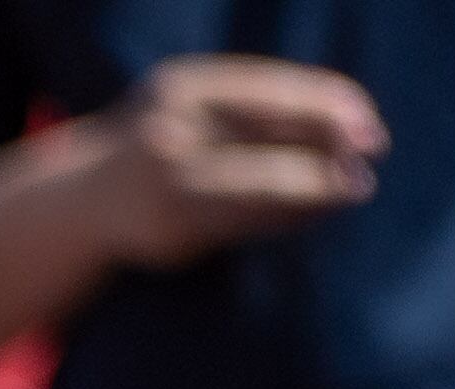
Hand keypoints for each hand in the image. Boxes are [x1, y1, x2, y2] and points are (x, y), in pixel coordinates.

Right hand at [84, 56, 384, 264]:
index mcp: (181, 89)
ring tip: (355, 188)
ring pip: (258, 185)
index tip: (368, 121)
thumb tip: (344, 119)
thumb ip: (252, 106)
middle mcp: (170, 133)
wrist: (82, 202)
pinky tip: (314, 212)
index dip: (324, 104)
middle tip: (372, 157)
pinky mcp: (173, 233)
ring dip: (315, 189)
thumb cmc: (158, 144)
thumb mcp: (193, 106)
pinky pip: (245, 223)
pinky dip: (286, 217)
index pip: (269, 91)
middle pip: (267, 136)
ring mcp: (167, 186)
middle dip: (326, 148)